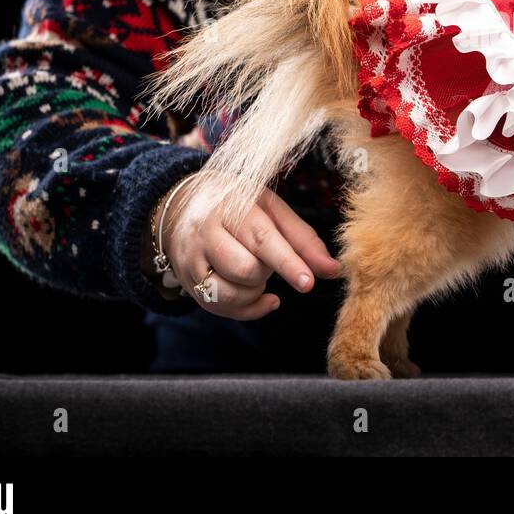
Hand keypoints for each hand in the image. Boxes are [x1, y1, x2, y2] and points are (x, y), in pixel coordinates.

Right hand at [156, 175, 342, 319]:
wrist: (181, 205)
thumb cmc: (238, 205)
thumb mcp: (271, 209)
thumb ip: (303, 239)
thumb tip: (332, 270)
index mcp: (231, 207)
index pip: (262, 239)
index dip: (288, 263)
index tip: (308, 283)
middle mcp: (205, 233)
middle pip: (246, 269)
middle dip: (267, 272)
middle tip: (266, 257)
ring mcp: (191, 260)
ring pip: (230, 293)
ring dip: (254, 291)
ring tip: (256, 270)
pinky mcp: (187, 283)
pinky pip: (220, 308)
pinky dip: (247, 308)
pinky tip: (258, 295)